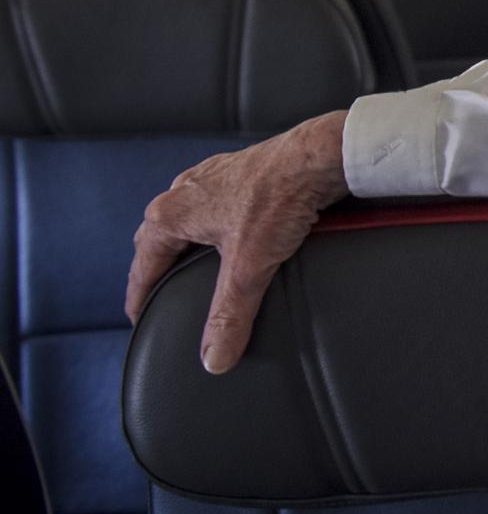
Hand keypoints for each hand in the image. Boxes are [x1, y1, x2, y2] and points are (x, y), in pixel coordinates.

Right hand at [124, 111, 351, 373]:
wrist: (320, 154)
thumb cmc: (279, 198)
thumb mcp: (250, 265)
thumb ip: (230, 314)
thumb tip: (214, 358)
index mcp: (170, 215)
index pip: (143, 268)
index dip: (140, 299)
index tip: (140, 322)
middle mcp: (183, 192)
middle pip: (158, 241)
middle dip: (156, 271)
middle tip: (160, 299)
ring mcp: (210, 179)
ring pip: (185, 220)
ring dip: (183, 246)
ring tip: (191, 271)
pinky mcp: (238, 174)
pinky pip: (212, 207)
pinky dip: (211, 228)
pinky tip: (228, 238)